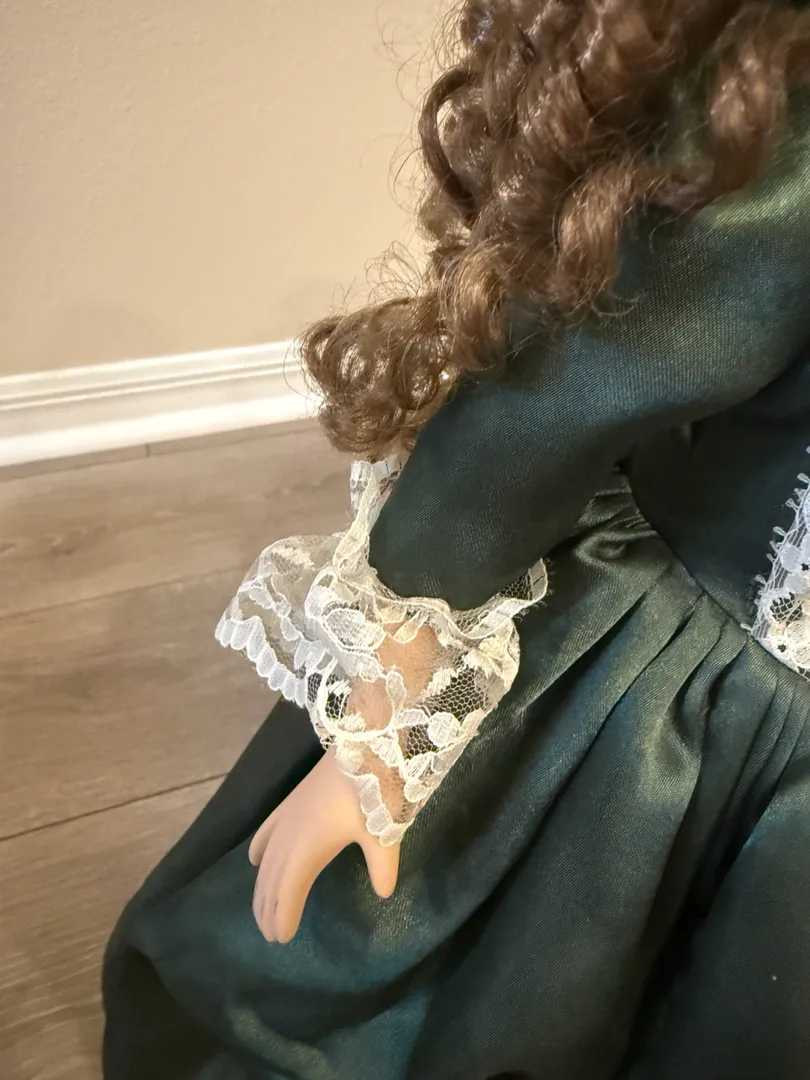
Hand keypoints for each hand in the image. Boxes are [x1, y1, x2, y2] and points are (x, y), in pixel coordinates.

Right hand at [248, 746, 400, 942]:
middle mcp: (289, 836)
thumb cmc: (371, 789)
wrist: (362, 744)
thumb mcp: (383, 832)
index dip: (282, 914)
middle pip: (272, 879)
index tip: (281, 939)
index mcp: (307, 848)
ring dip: (262, 886)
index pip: (288, 890)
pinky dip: (259, 850)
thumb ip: (382, 866)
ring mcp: (287, 817)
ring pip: (266, 859)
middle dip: (268, 907)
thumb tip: (384, 892)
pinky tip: (255, 861)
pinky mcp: (291, 802)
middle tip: (270, 935)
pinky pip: (266, 832)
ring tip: (263, 910)